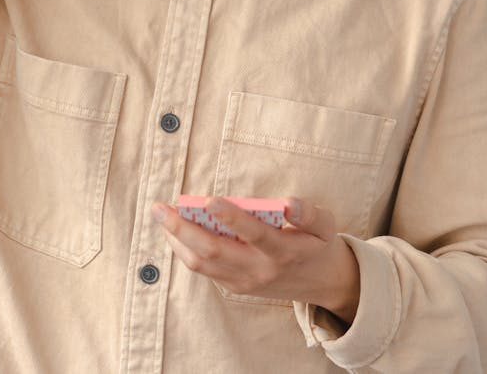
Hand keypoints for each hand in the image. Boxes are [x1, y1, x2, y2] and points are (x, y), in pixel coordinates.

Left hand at [152, 197, 360, 323]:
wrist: (322, 284)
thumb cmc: (318, 245)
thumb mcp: (326, 226)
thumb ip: (310, 213)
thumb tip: (290, 202)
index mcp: (284, 252)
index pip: (255, 235)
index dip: (232, 218)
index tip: (209, 200)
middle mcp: (260, 270)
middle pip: (214, 253)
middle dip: (183, 230)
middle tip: (160, 208)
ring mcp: (244, 282)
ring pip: (202, 265)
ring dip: (177, 240)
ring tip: (162, 215)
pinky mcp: (235, 286)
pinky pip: (204, 269)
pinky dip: (185, 249)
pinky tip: (174, 230)